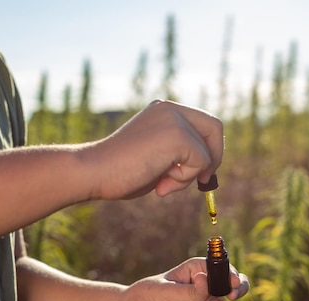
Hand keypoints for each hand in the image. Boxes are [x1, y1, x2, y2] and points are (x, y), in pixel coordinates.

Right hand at [80, 100, 223, 199]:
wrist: (94, 172)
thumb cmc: (120, 171)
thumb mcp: (156, 157)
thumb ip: (179, 155)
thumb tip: (208, 168)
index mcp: (164, 110)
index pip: (204, 122)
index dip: (209, 148)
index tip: (199, 172)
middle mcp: (170, 108)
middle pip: (215, 127)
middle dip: (214, 158)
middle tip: (201, 181)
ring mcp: (174, 120)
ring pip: (207, 152)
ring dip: (189, 176)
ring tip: (162, 184)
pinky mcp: (177, 136)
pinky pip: (200, 164)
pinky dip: (183, 181)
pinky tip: (159, 184)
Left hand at [117, 258, 248, 300]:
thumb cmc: (145, 299)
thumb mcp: (165, 292)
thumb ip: (189, 291)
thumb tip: (206, 281)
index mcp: (197, 271)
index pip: (222, 269)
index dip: (232, 275)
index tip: (232, 284)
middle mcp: (204, 288)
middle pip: (230, 289)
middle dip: (236, 291)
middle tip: (232, 295)